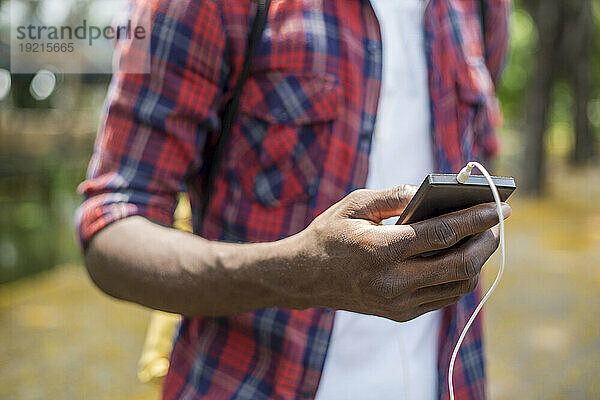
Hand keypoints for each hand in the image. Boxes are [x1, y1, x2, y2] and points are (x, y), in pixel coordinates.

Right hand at [302, 185, 510, 321]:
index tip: (498, 206)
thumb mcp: (355, 204)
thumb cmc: (330, 235)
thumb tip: (430, 191)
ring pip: (457, 285)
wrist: (306, 278)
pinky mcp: (401, 314)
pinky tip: (459, 257)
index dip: (475, 218)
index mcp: (380, 249)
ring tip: (480, 239)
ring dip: (477, 261)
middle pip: (459, 264)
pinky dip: (459, 277)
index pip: (442, 234)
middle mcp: (393, 282)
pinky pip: (444, 297)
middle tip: (496, 223)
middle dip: (486, 241)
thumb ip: (394, 196)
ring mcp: (398, 302)